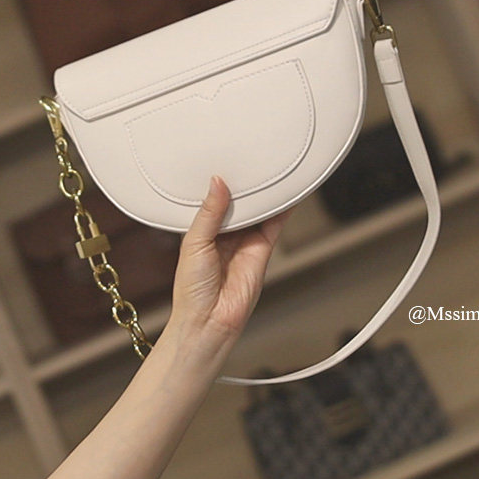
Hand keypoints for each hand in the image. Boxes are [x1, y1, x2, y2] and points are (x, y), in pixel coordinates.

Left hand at [168, 175, 292, 351]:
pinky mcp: (262, 249)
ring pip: (257, 210)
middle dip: (244, 184)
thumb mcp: (194, 243)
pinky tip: (287, 192)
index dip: (219, 183)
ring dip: (264, 193)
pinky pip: (274, 224)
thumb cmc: (192, 289)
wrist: (210, 320)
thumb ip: (209, 213)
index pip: (213, 199)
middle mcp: (224, 233)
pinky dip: (282, 209)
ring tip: (269, 168)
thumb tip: (217, 183)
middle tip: (248, 158)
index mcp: (202, 230)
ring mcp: (245, 241)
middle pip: (238, 202)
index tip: (224, 160)